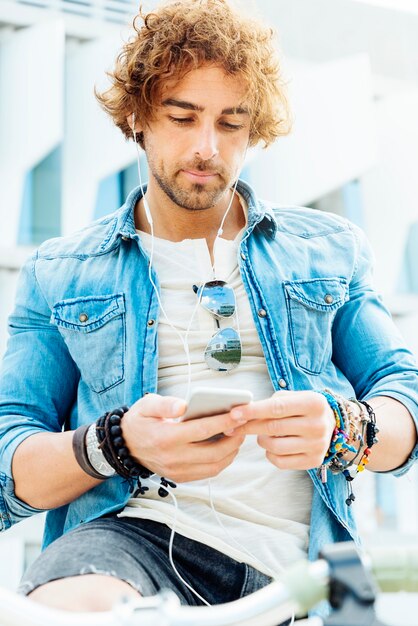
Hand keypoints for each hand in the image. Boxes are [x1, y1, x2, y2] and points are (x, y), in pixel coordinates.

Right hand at [121, 394, 246, 481]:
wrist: (124, 446)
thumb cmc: (140, 421)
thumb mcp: (147, 405)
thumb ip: (165, 404)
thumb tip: (184, 406)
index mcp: (166, 438)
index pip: (202, 430)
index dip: (224, 422)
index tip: (240, 413)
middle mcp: (173, 458)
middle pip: (214, 452)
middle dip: (233, 439)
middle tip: (243, 425)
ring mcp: (177, 471)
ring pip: (214, 466)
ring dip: (231, 452)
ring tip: (237, 435)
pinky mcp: (180, 477)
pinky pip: (207, 472)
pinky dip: (221, 461)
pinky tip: (226, 447)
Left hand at [228, 390, 335, 469]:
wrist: (330, 424)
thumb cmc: (302, 408)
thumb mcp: (292, 397)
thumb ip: (270, 403)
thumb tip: (241, 414)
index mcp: (313, 404)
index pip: (276, 408)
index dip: (252, 411)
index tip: (234, 414)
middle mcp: (317, 425)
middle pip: (273, 428)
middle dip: (249, 426)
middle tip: (235, 425)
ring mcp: (317, 445)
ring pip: (274, 446)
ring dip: (261, 440)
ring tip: (263, 433)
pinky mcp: (313, 461)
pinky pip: (280, 462)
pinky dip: (269, 454)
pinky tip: (272, 445)